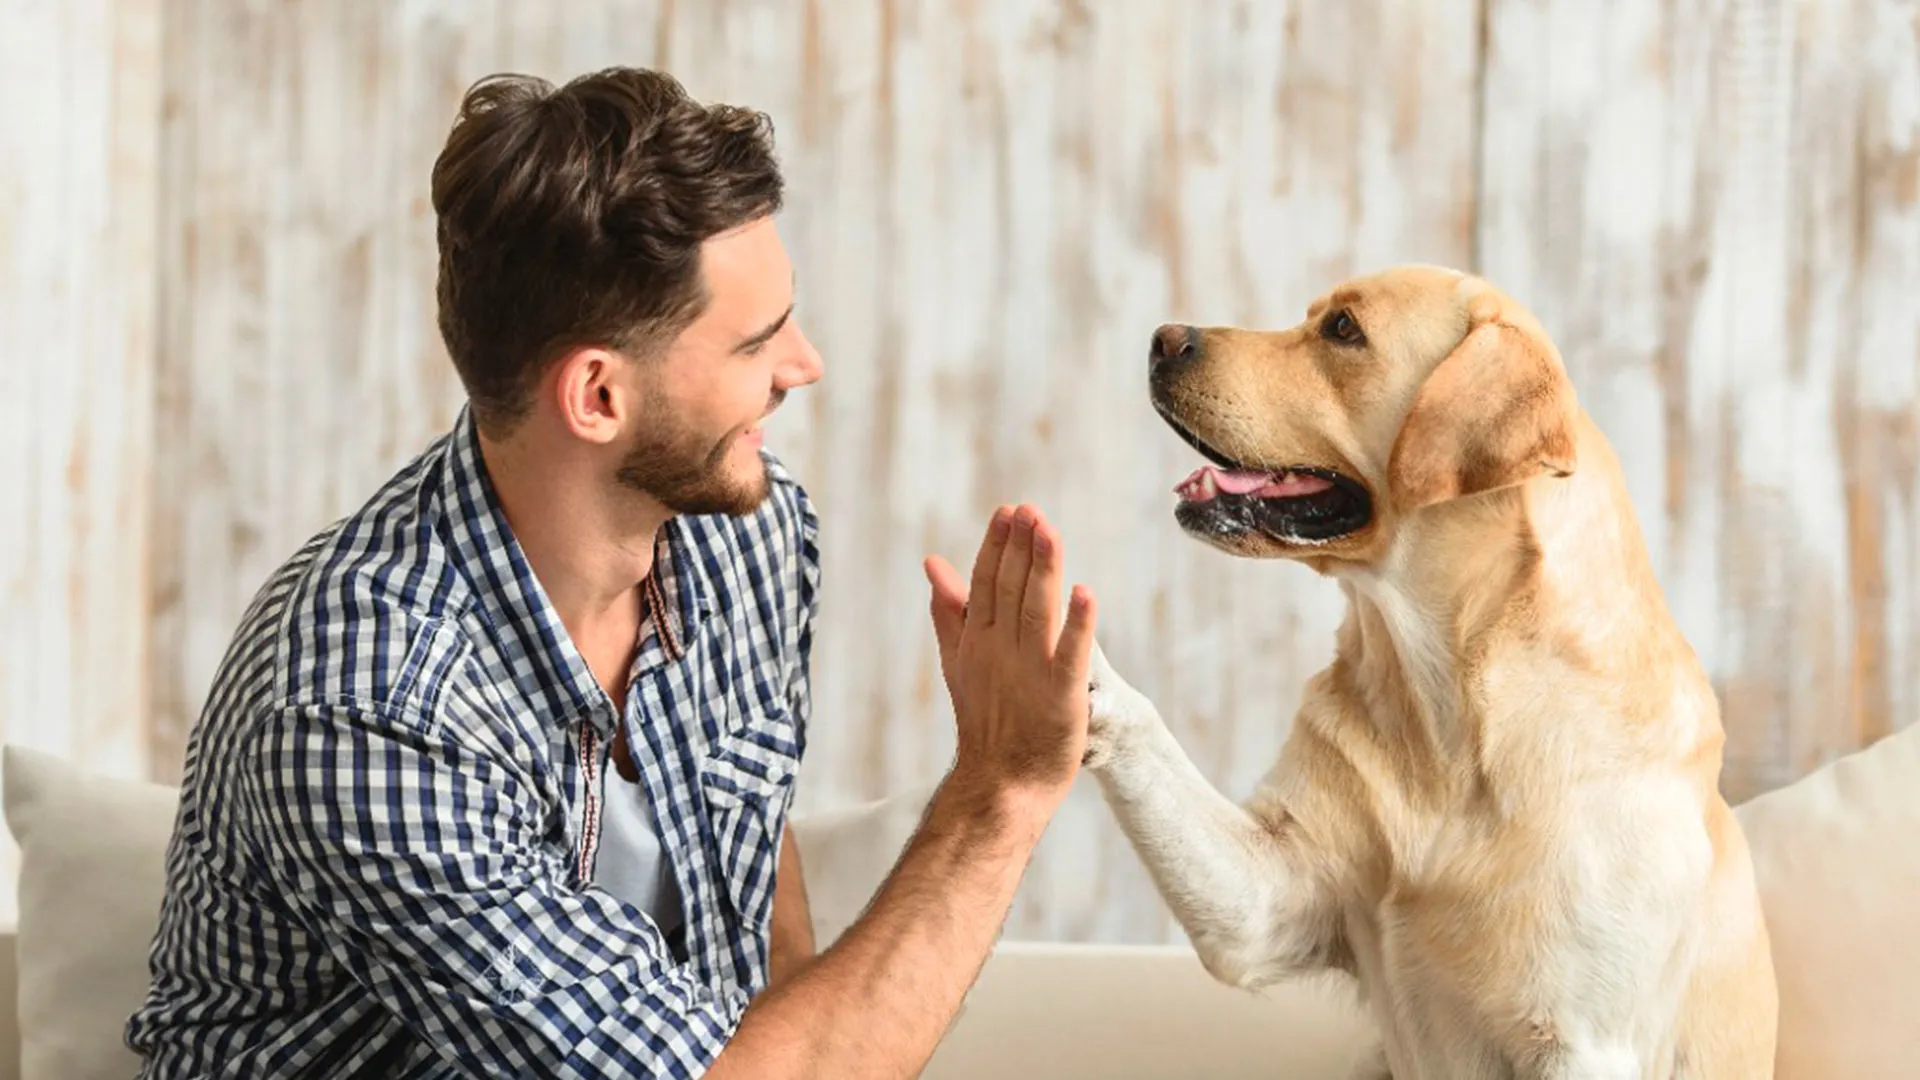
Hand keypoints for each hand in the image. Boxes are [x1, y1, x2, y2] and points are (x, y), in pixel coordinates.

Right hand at [922, 504, 1097, 813]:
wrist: (1000, 783)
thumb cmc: (986, 722)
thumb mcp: (960, 661)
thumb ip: (950, 612)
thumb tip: (933, 563)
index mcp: (979, 640)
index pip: (986, 583)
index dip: (998, 546)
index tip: (1009, 512)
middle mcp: (1001, 650)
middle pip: (1011, 589)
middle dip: (1020, 548)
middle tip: (1030, 510)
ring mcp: (1030, 671)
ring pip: (1036, 610)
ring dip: (1043, 570)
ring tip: (1049, 532)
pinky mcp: (1060, 694)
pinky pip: (1070, 654)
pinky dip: (1077, 624)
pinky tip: (1084, 593)